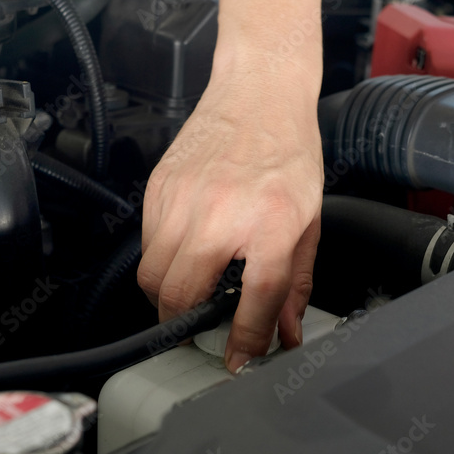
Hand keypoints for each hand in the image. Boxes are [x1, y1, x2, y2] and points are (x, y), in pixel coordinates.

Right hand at [137, 55, 323, 372]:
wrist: (258, 94)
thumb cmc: (288, 151)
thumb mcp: (308, 220)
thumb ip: (294, 282)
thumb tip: (284, 331)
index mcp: (271, 223)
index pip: (253, 301)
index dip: (245, 341)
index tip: (238, 360)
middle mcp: (222, 212)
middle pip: (181, 295)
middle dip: (187, 325)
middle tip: (200, 327)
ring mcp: (183, 198)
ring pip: (152, 276)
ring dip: (167, 298)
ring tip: (189, 293)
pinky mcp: (158, 188)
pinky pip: (145, 243)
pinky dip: (160, 260)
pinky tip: (183, 252)